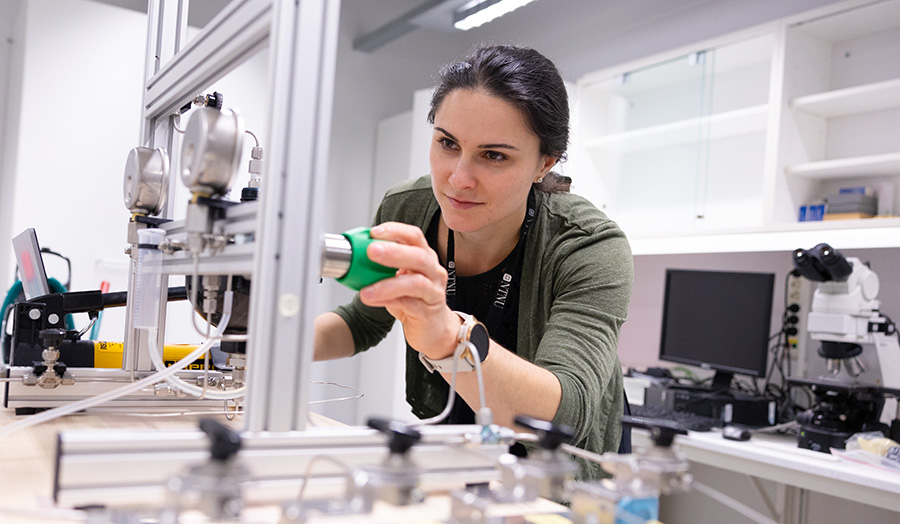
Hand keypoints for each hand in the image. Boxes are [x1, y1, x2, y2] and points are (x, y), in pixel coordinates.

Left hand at [358, 222, 459, 359]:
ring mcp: (433, 292)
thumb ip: (382, 268)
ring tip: (367, 289)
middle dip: (393, 251)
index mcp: (425, 257)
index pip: (414, 236)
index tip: (374, 232)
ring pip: (416, 283)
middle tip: (372, 251)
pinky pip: (409, 304)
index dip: (395, 231)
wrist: (434, 329)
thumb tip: (355, 256)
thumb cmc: (415, 300)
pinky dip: (389, 301)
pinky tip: (373, 300)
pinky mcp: (429, 312)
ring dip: (388, 284)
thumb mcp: (399, 278)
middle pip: (418, 256)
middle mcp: (433, 271)